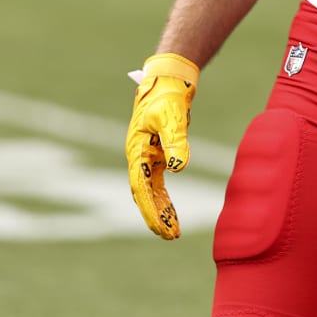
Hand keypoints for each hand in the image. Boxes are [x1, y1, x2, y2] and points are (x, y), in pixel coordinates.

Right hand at [125, 53, 199, 238]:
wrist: (168, 79)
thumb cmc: (166, 95)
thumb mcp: (172, 117)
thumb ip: (176, 141)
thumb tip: (179, 167)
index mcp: (136, 150)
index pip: (141, 187)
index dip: (151, 208)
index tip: (162, 227)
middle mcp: (138, 157)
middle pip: (144, 194)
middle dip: (155, 216)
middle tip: (170, 236)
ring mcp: (146, 157)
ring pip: (150, 191)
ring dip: (160, 211)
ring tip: (173, 233)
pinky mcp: (157, 155)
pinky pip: (158, 183)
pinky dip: (163, 199)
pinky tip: (172, 213)